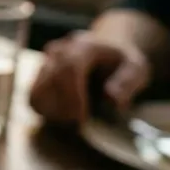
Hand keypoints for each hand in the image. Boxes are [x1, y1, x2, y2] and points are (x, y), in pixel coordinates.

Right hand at [29, 30, 151, 122]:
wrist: (104, 48)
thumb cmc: (120, 62)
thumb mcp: (136, 68)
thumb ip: (127, 82)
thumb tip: (111, 99)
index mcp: (83, 45)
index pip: (69, 68)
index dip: (72, 95)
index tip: (82, 117)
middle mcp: (59, 50)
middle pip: (50, 80)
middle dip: (63, 107)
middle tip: (80, 124)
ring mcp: (45, 62)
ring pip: (36, 90)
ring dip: (52, 111)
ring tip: (72, 121)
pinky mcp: (38, 75)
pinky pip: (33, 97)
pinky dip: (46, 111)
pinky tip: (64, 117)